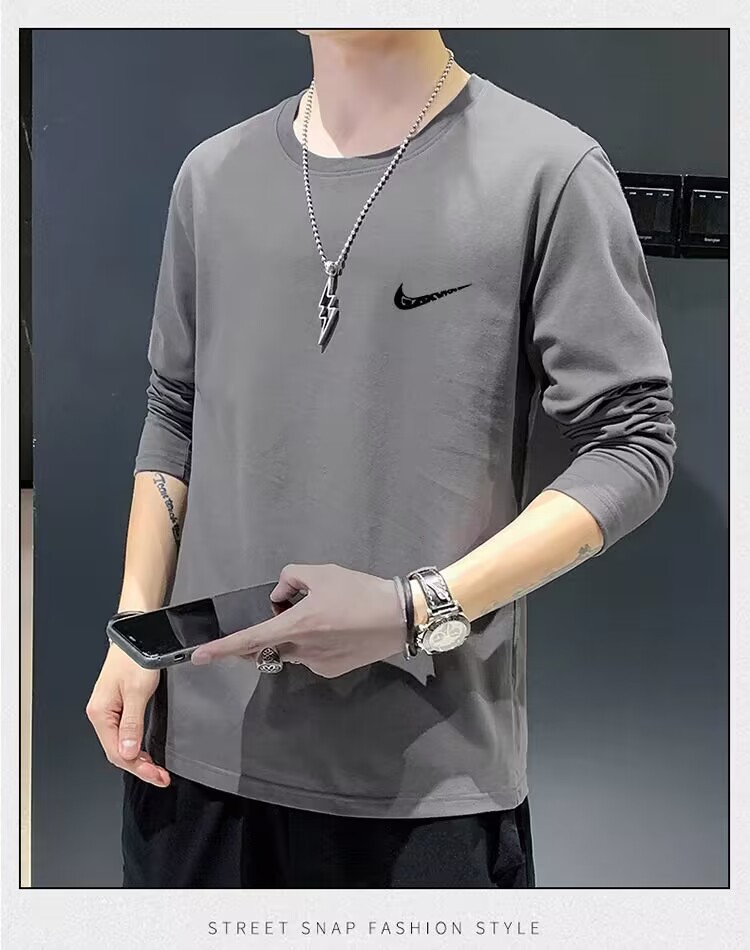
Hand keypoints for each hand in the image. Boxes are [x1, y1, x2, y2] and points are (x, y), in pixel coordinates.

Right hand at [86, 643, 169, 786]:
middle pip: (117, 752)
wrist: (135, 634)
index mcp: (101, 713)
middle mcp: (101, 714)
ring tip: (157, 770)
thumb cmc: (135, 657)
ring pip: (121, 744)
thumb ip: (132, 723)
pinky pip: (125, 734)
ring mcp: (109, 711)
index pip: (116, 752)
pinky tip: (147, 753)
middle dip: (140, 767)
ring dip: (138, 759)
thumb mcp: (138, 691)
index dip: (138, 767)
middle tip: (161, 777)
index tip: (157, 776)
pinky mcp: (119, 706)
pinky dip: (136, 747)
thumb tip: (127, 753)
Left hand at [191, 563, 405, 677]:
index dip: (222, 648)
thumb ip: (292, 578)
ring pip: (291, 651)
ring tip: (325, 616)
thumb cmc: (360, 592)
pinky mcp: (331, 671)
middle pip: (268, 647)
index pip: (250, 640)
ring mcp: (316, 664)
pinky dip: (313, 645)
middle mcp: (302, 650)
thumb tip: (279, 596)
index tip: (199, 657)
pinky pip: (310, 658)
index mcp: (296, 626)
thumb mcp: (323, 572)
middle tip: (282, 613)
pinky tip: (337, 631)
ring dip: (293, 636)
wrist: (399, 617)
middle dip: (263, 635)